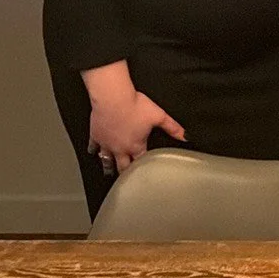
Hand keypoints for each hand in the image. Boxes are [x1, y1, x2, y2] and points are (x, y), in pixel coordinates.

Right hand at [82, 60, 184, 174]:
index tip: (145, 174)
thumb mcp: (158, 116)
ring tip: (109, 172)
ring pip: (106, 160)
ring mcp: (106, 143)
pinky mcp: (95, 135)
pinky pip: (93, 146)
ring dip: (108, 166)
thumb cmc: (133, 105)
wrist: (112, 97)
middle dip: (125, 173)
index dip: (145, 168)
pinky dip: (94, 150)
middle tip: (126, 180)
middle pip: (122, 166)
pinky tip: (93, 152)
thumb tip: (185, 136)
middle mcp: (120, 148)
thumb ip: (173, 127)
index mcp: (136, 146)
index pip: (141, 163)